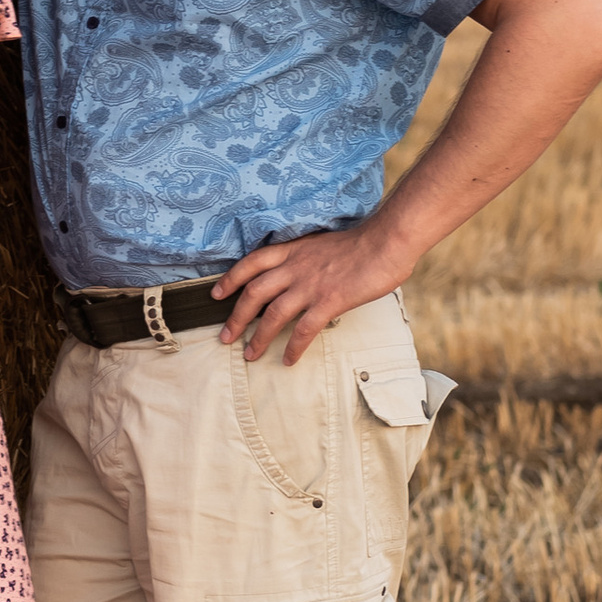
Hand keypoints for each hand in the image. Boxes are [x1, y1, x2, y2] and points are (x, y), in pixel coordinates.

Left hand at [213, 223, 402, 363]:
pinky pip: (304, 329)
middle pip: (254, 293)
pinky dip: (293, 347)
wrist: (385, 241)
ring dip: (258, 337)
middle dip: (236, 317)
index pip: (251, 263)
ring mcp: (310, 285)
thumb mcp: (320, 245)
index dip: (230, 279)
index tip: (216, 294)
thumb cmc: (360, 243)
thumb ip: (304, 260)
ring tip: (249, 354)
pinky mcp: (329, 301)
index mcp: (292, 250)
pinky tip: (288, 360)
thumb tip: (296, 277)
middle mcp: (295, 267)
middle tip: (224, 336)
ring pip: (273, 314)